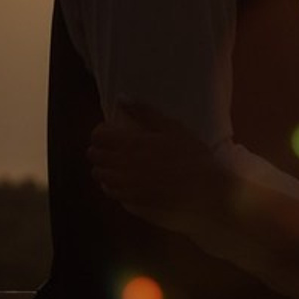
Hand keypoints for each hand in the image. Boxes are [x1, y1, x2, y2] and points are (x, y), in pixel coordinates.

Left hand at [89, 101, 234, 221]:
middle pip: (94, 155)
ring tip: (117, 162)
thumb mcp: (172, 127)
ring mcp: (125, 185)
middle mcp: (123, 165)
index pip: (98, 135)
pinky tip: (122, 180)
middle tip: (113, 145)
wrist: (204, 190)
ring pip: (99, 174)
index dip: (101, 131)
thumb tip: (121, 98)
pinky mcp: (131, 200)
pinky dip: (110, 183)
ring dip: (103, 166)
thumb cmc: (192, 156)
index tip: (111, 129)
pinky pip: (109, 191)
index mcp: (131, 143)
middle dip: (100, 148)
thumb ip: (144, 112)